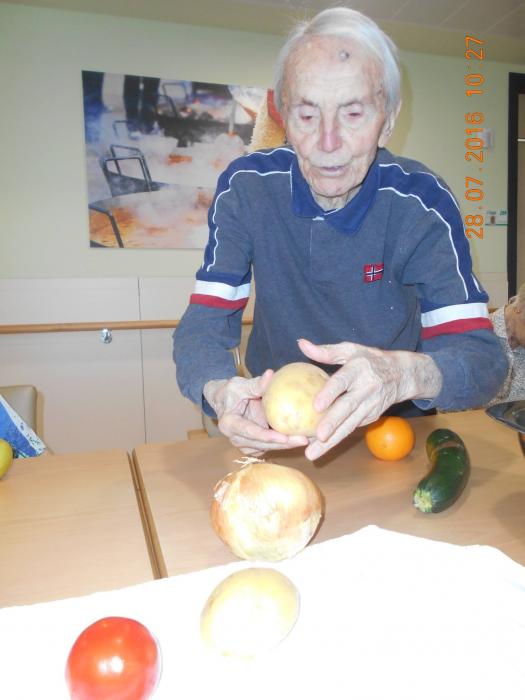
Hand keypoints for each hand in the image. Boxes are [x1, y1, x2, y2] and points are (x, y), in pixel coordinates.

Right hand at [203, 371, 308, 456]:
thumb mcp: (240, 385)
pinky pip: (270, 447)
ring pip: (268, 448)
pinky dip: (285, 444)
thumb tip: (271, 374)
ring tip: (308, 440)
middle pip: (262, 444)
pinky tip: (301, 438)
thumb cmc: (231, 392)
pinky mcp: (254, 446)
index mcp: (230, 424)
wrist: (224, 402)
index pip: (250, 432)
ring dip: (287, 445)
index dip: (267, 437)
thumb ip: (256, 384)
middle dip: (284, 444)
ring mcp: (244, 445)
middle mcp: (236, 438)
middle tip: (304, 440)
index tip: (284, 437)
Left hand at [297, 338, 441, 460]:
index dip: (330, 393)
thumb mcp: (351, 350)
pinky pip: (351, 429)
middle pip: (348, 408)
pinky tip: (320, 448)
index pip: (343, 382)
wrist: (403, 374)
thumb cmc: (369, 359)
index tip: (316, 405)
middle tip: (317, 436)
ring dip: (332, 441)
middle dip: (333, 424)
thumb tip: (301, 344)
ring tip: (313, 453)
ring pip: (350, 425)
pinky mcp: (370, 417)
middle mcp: (366, 389)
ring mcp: (370, 406)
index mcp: (359, 369)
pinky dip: (336, 439)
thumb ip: (326, 351)